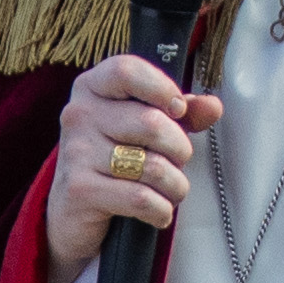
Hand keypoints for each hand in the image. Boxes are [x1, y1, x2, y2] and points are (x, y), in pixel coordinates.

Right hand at [41, 52, 216, 268]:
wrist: (71, 210)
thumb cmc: (112, 160)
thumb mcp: (142, 128)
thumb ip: (179, 113)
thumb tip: (212, 106)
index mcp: (92, 88)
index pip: (127, 71)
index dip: (162, 88)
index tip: (178, 110)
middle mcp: (79, 115)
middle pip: (152, 123)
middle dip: (179, 149)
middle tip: (176, 161)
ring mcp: (77, 152)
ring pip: (153, 166)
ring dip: (175, 185)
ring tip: (170, 190)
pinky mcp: (80, 189)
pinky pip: (141, 198)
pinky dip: (161, 210)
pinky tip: (157, 211)